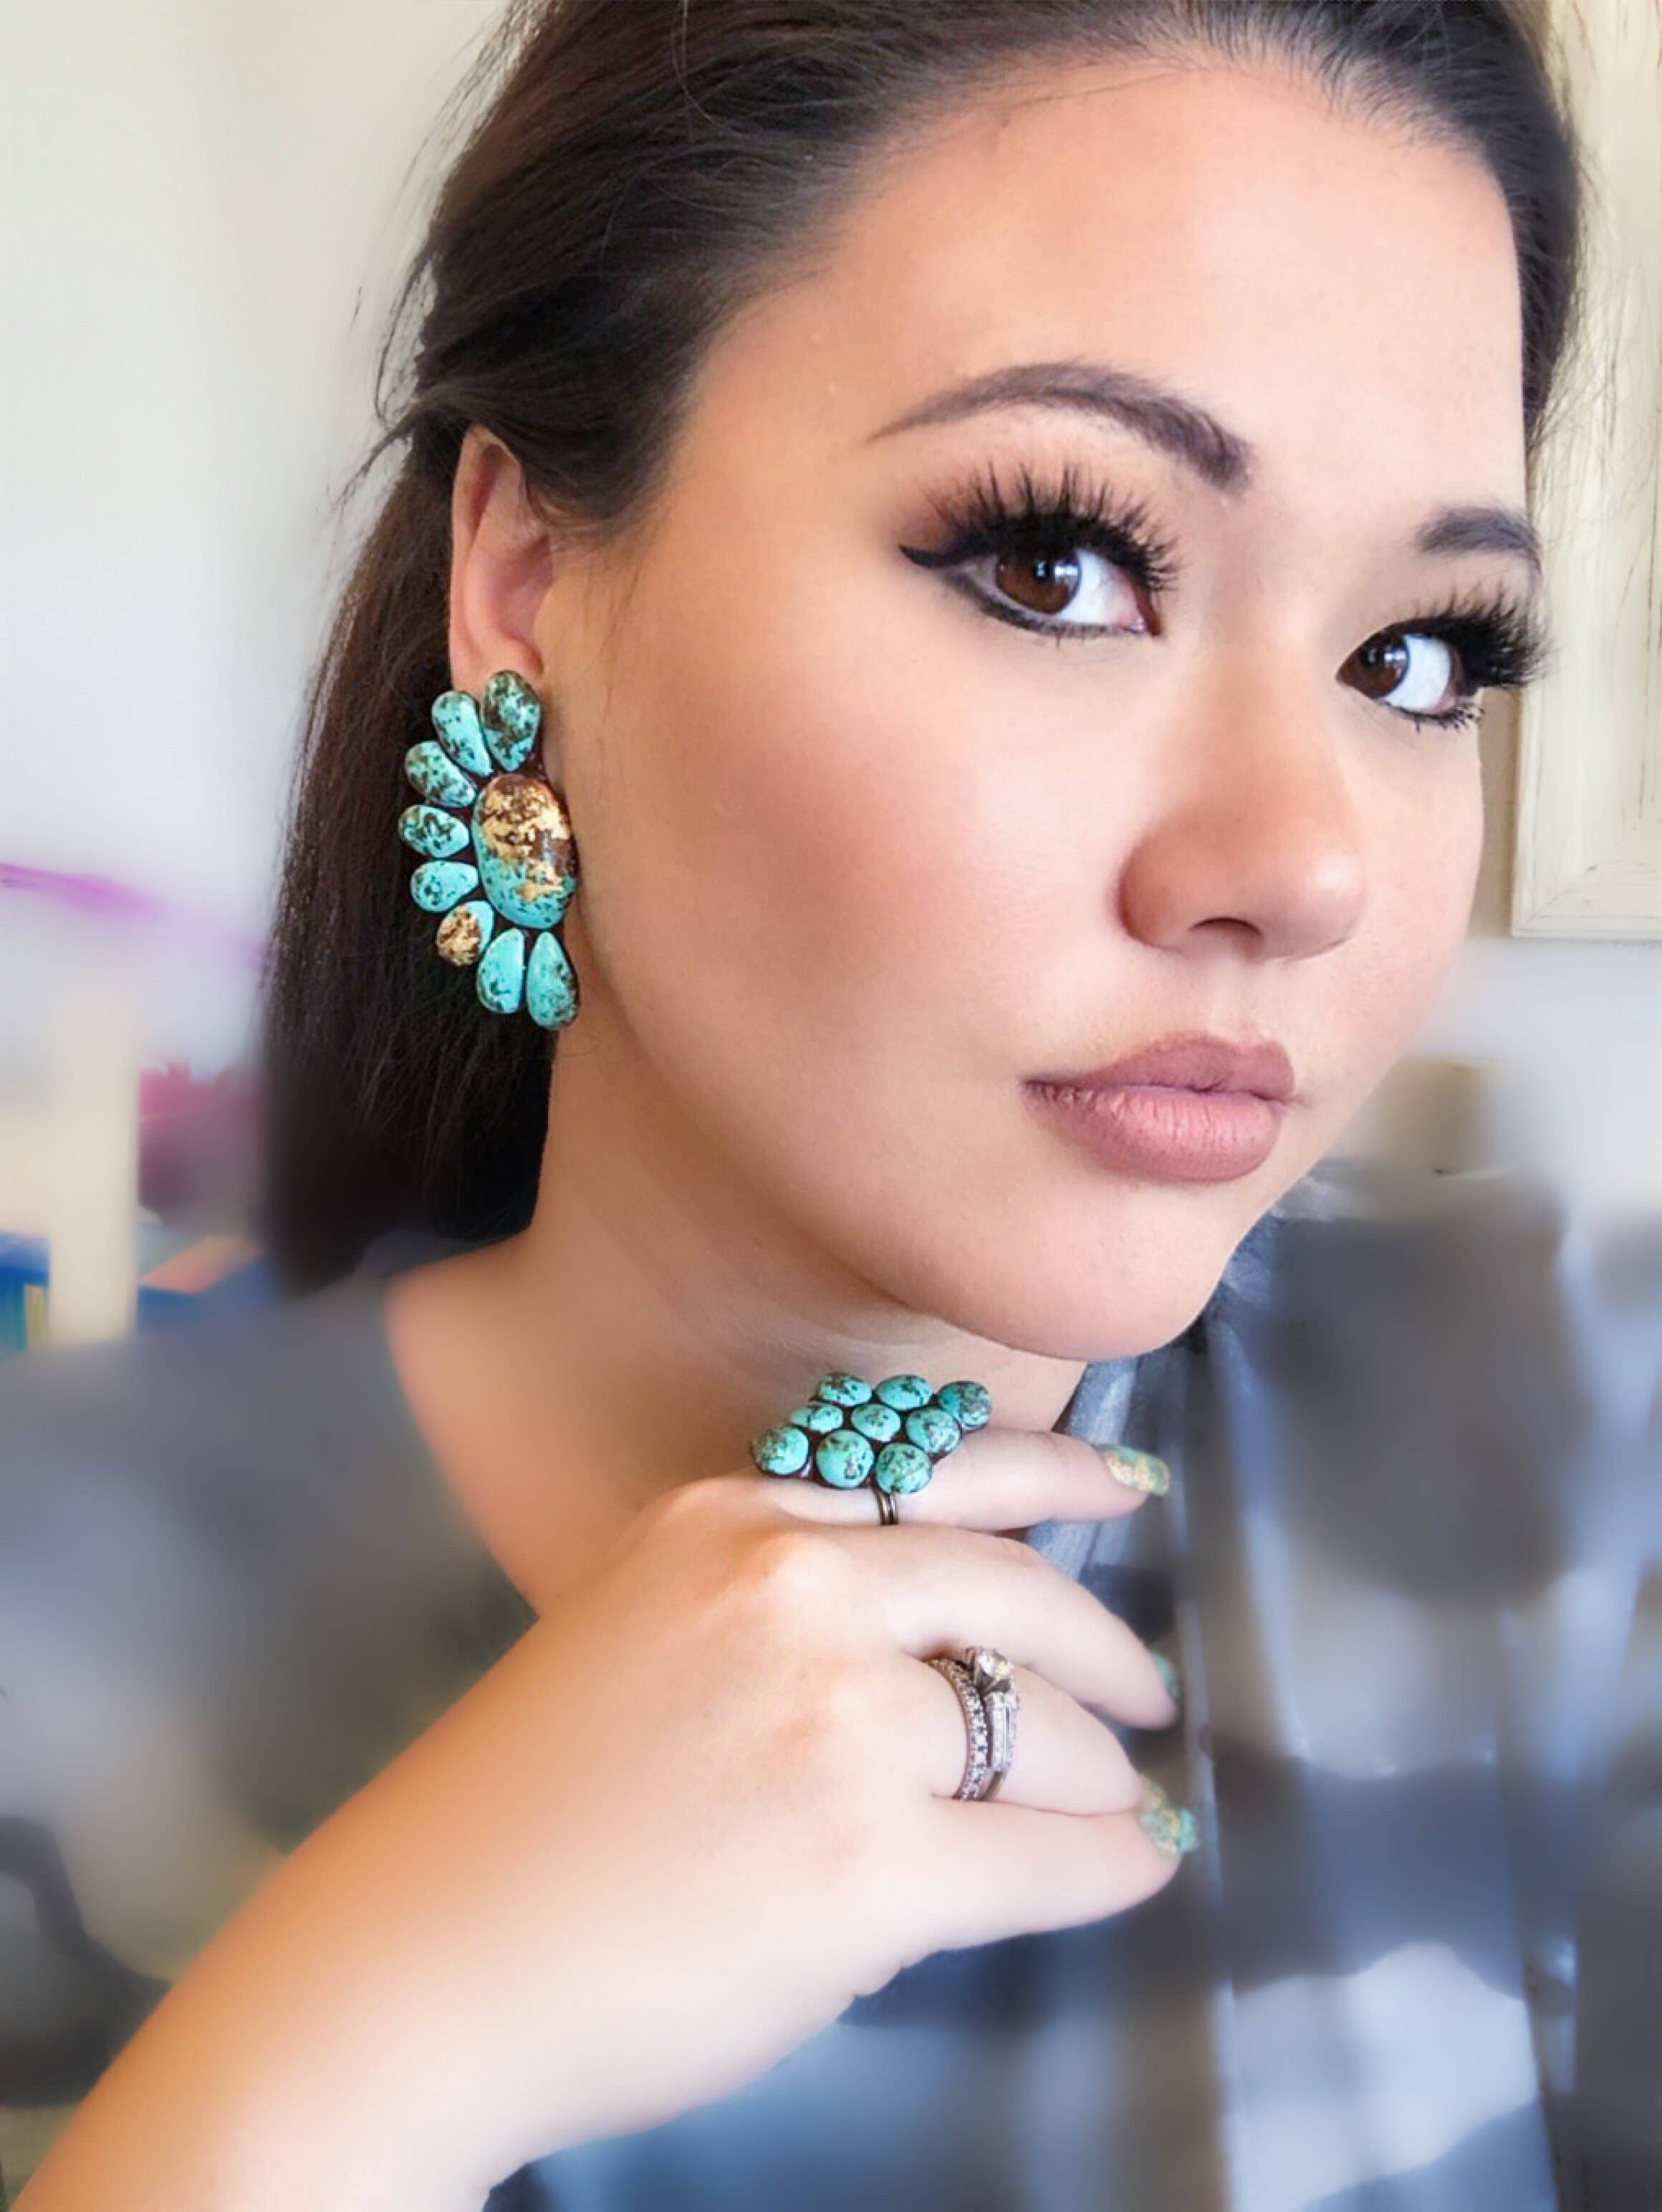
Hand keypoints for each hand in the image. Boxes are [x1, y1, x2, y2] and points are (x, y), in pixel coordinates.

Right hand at [21, 1426, 1183, 2210]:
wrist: (418, 1966)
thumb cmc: (519, 1820)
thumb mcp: (641, 1637)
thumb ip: (779, 1610)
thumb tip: (944, 1647)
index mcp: (728, 1522)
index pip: (935, 1471)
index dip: (1053, 1474)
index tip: (1125, 1485)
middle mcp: (790, 1589)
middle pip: (1015, 1593)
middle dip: (1103, 1648)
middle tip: (1147, 1691)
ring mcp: (834, 1723)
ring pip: (1046, 1733)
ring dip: (1103, 1778)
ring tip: (1120, 1805)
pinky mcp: (866, 1864)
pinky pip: (1050, 1858)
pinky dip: (1111, 1866)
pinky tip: (1136, 1868)